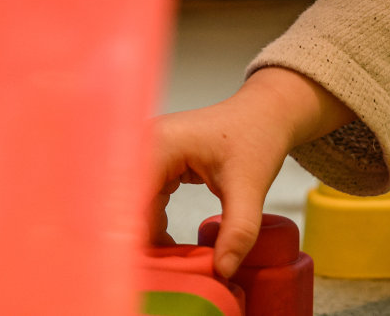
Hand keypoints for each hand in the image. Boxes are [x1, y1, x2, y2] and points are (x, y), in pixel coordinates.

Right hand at [149, 67, 354, 277]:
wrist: (265, 114)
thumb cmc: (256, 138)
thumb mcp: (250, 186)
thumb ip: (238, 229)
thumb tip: (223, 271)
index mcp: (157, 146)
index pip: (129, 203)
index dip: (132, 240)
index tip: (146, 273)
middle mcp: (141, 146)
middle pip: (125, 206)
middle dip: (137, 242)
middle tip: (159, 275)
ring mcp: (145, 153)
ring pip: (131, 207)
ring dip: (146, 236)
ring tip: (170, 265)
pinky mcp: (154, 163)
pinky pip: (142, 202)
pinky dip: (154, 225)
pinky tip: (171, 246)